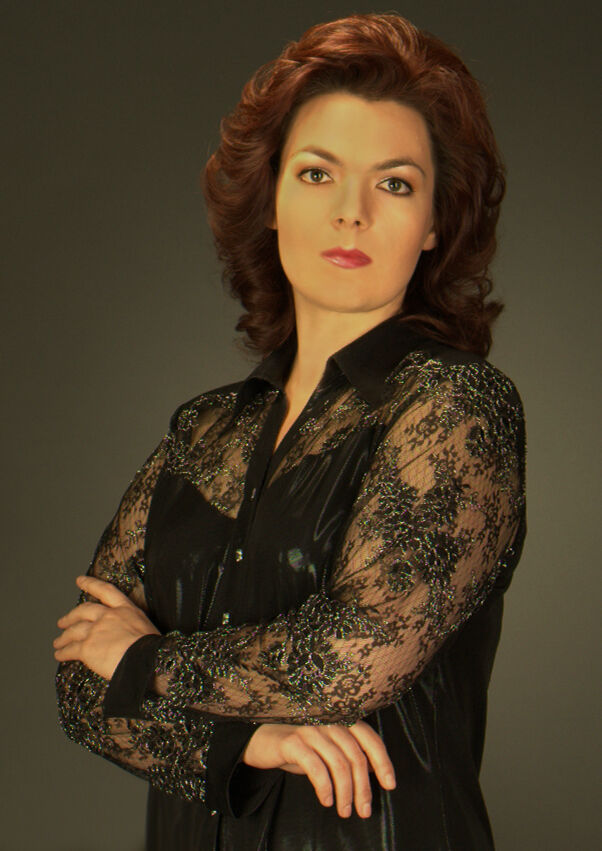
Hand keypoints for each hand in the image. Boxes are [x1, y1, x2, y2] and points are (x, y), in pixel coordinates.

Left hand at [53, 575, 160, 679]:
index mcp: (126, 609)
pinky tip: (59, 654)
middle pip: (83, 611)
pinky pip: (70, 650)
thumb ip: (129, 628)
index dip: (91, 584)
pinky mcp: (87, 648)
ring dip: (64, 637)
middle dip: (71, 616)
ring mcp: (96, 631)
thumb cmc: (153, 649)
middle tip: (63, 621)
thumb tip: (123, 637)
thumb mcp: (145, 628)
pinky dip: (63, 652)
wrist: (147, 660)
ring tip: (58, 642)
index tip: (80, 580)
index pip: (106, 591)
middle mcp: (108, 616)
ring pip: (74, 631)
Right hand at [242, 721, 395, 818]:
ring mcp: (310, 729)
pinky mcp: (293, 742)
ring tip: (345, 810)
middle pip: (356, 756)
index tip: (389, 784)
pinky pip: (316, 767)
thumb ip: (349, 752)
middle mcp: (328, 720)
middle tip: (364, 810)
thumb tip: (374, 769)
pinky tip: (326, 800)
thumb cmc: (299, 747)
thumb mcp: (327, 748)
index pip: (370, 738)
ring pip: (339, 764)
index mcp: (340, 719)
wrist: (261, 741)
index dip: (383, 761)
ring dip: (345, 792)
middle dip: (363, 787)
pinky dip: (325, 787)